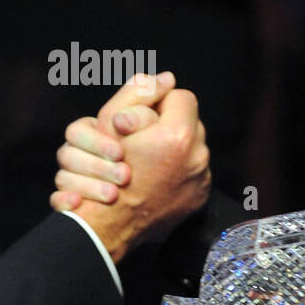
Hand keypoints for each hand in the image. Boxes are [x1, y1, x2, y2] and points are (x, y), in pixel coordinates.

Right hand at [54, 74, 211, 259]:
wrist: (110, 225)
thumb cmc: (103, 174)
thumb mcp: (109, 124)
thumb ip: (137, 94)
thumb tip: (166, 79)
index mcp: (178, 136)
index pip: (181, 98)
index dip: (159, 103)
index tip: (144, 117)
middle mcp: (197, 157)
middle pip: (189, 123)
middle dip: (168, 125)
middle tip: (145, 138)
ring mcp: (201, 180)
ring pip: (192, 147)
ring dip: (173, 148)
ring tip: (150, 159)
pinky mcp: (199, 197)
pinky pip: (194, 171)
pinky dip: (177, 170)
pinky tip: (156, 177)